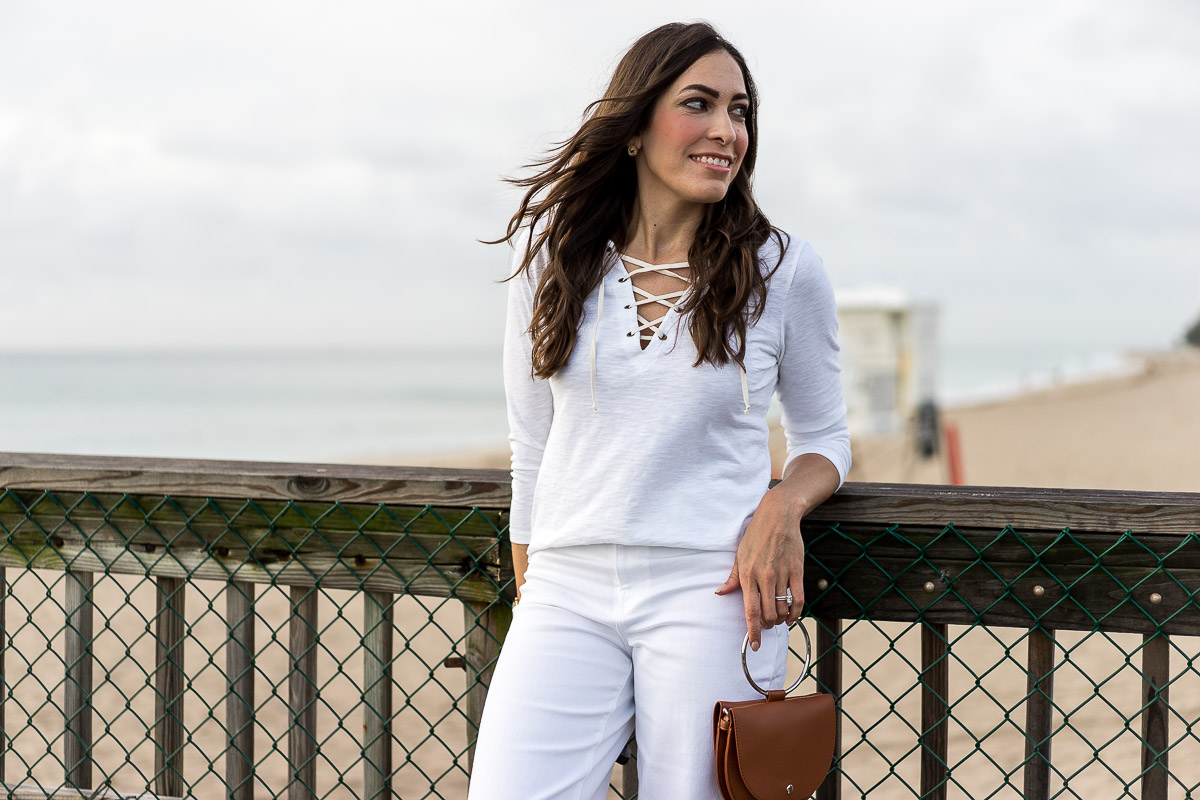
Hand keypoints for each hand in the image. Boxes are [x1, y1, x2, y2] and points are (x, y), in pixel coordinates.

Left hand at [714, 491, 805, 651]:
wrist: (778, 516)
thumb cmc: (756, 535)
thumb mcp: (739, 554)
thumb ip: (732, 577)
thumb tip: (720, 593)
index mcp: (747, 574)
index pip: (750, 610)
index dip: (752, 631)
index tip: (754, 645)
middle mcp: (764, 576)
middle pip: (767, 614)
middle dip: (766, 626)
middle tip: (765, 625)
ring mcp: (782, 574)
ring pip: (782, 609)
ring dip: (780, 620)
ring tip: (777, 619)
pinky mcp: (797, 571)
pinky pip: (798, 599)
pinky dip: (796, 613)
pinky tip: (791, 616)